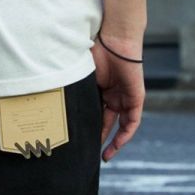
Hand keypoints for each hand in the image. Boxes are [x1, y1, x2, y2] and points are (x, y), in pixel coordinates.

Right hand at [90, 33, 144, 162]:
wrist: (115, 39)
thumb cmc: (97, 51)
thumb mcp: (82, 77)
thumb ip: (77, 92)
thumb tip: (58, 108)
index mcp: (100, 89)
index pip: (94, 113)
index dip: (88, 127)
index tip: (79, 141)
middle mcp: (113, 95)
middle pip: (106, 122)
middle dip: (99, 138)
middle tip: (90, 154)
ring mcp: (125, 97)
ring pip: (120, 124)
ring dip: (114, 141)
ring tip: (105, 155)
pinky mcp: (136, 97)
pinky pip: (132, 121)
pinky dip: (126, 133)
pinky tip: (118, 144)